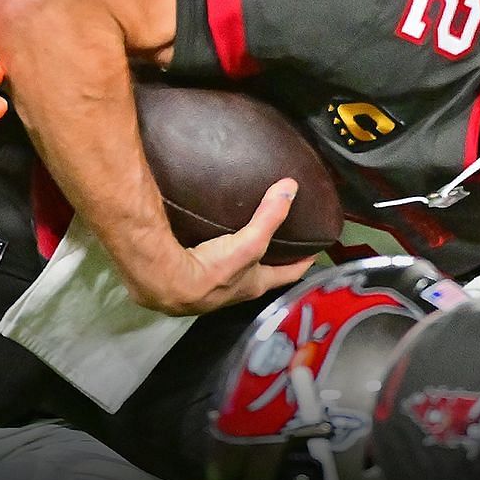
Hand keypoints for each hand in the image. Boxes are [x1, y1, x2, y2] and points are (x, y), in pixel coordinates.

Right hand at [133, 179, 314, 314]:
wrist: (166, 283)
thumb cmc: (213, 270)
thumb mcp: (249, 244)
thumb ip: (269, 217)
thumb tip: (290, 187)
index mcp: (254, 285)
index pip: (287, 275)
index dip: (302, 264)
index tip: (313, 254)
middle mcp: (235, 292)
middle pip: (259, 276)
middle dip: (269, 262)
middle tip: (279, 243)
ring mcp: (211, 290)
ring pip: (233, 273)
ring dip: (240, 260)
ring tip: (242, 238)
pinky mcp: (187, 280)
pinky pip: (206, 265)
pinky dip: (211, 254)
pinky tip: (205, 240)